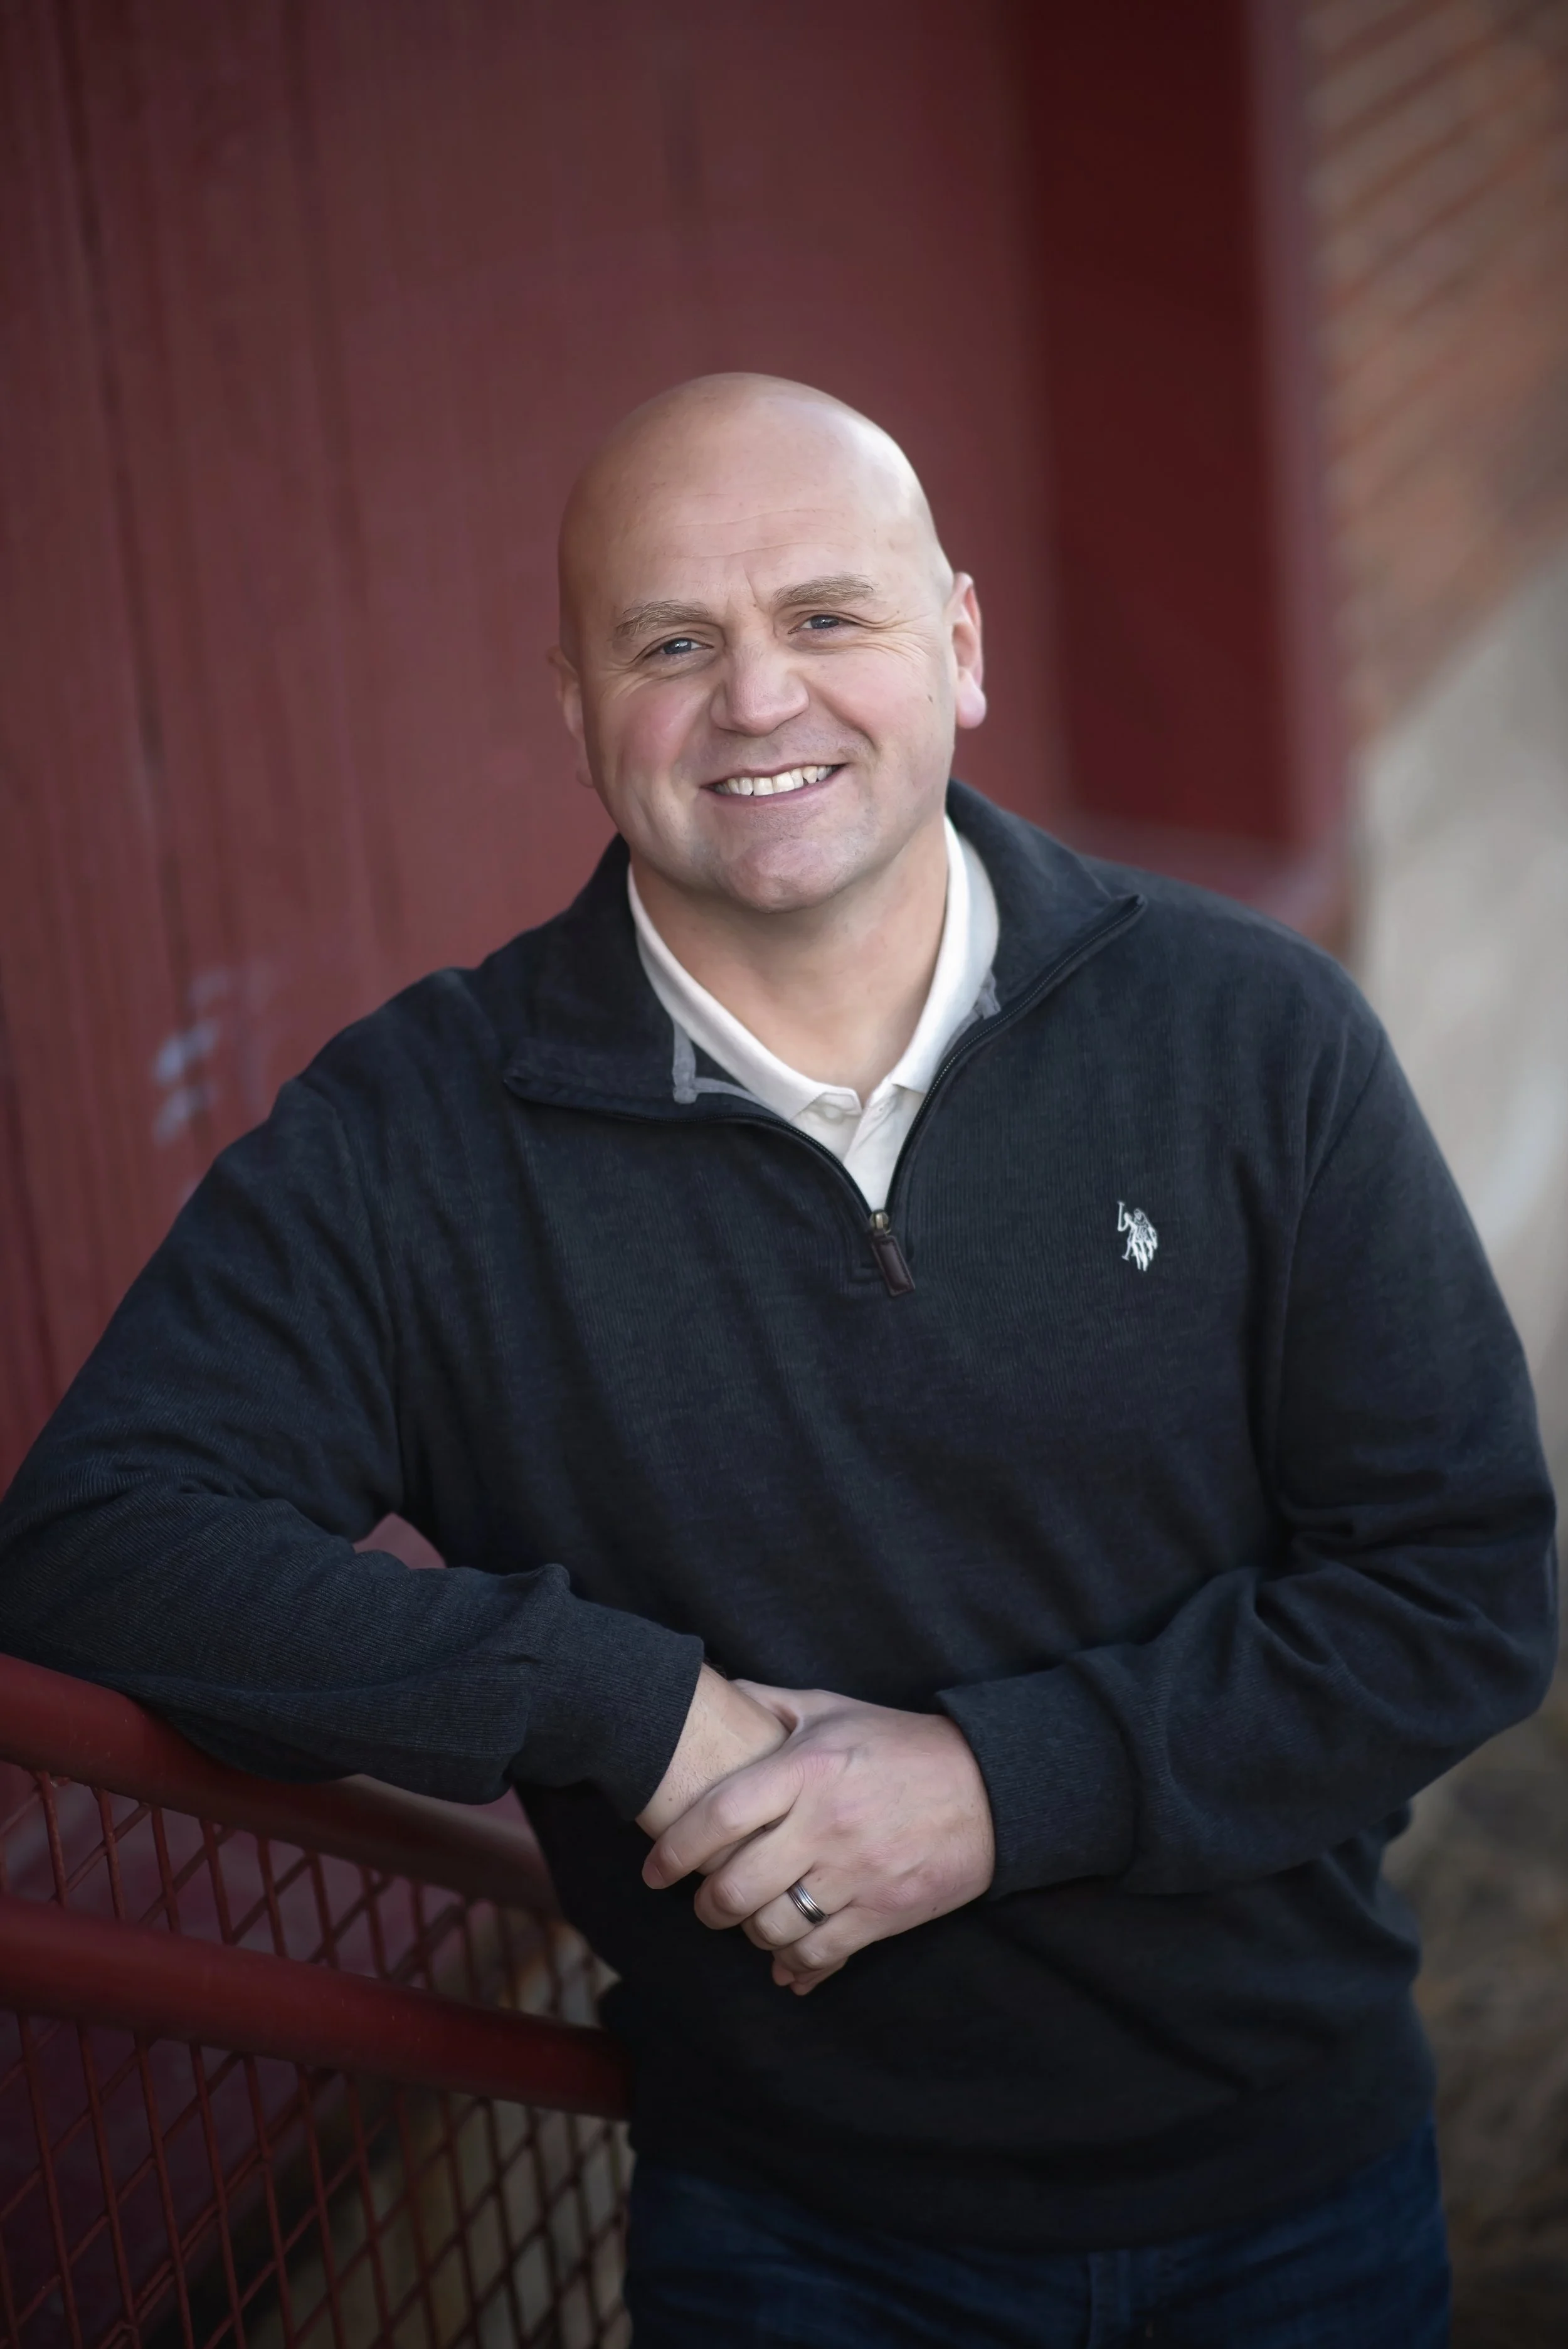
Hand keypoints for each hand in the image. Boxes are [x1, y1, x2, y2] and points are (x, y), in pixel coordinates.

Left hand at [642, 1684, 994, 1992]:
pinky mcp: (884, 1911)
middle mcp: (826, 1823)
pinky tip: (786, 1959)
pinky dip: (795, 1964)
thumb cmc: (899, 1745)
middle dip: (708, 1906)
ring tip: (749, 1922)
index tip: (655, 1871)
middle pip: (737, 1886)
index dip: (676, 1849)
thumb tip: (718, 1694)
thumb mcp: (834, 1708)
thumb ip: (771, 1703)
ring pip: (774, 1927)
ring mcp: (856, 1872)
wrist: (988, 1788)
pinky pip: (821, 1952)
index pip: (721, 1814)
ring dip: (750, 1934)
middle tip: (705, 1904)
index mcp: (807, 1769)